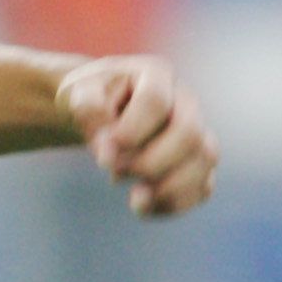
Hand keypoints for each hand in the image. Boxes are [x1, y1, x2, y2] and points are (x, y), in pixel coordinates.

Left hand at [56, 54, 217, 218]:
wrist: (104, 107)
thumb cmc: (92, 98)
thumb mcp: (76, 93)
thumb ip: (87, 110)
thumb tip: (107, 150)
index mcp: (156, 74)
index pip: (155, 102)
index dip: (130, 133)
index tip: (102, 155)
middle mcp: (184, 99)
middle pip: (189, 132)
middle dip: (150, 163)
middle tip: (115, 174)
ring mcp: (196, 128)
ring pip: (205, 158)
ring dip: (169, 188)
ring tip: (135, 199)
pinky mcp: (196, 159)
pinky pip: (204, 185)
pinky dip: (177, 203)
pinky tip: (146, 206)